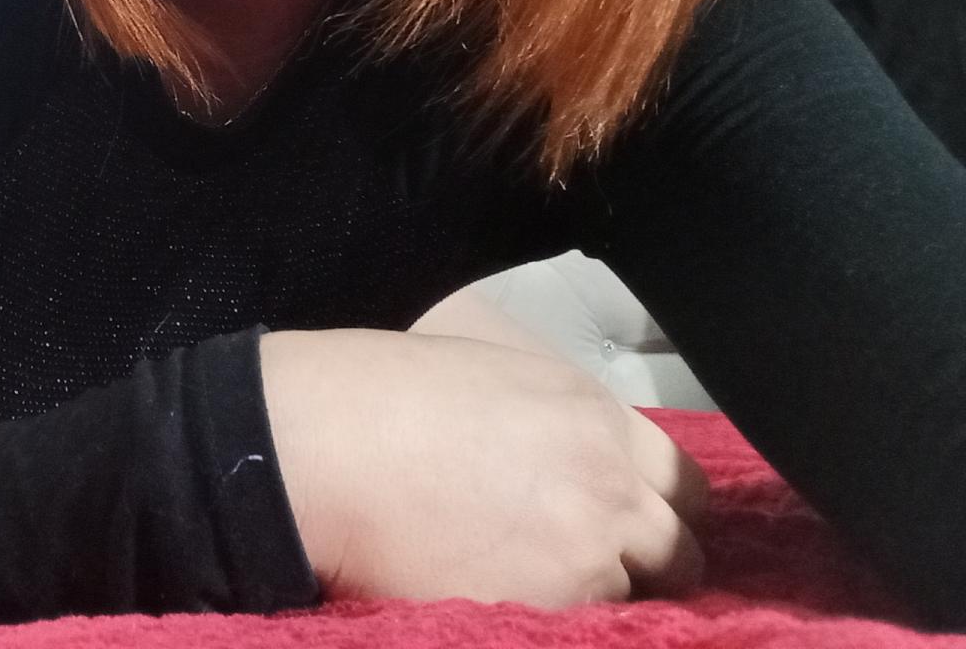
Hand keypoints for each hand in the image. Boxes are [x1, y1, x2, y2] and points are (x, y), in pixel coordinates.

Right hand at [258, 327, 709, 608]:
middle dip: (647, 566)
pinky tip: (499, 599)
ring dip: (593, 599)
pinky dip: (550, 623)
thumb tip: (569, 466)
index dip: (656, 509)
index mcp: (591, 413)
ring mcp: (582, 556)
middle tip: (586, 567)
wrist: (318, 447)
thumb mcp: (487, 378)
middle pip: (682, 554)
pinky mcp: (546, 612)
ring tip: (529, 584)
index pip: (683, 484)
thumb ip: (554, 424)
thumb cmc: (375, 396)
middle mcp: (606, 484)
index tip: (626, 524)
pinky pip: (578, 633)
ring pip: (632, 603)